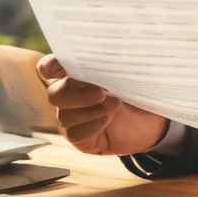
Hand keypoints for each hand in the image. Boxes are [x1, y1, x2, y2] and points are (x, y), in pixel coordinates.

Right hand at [37, 54, 168, 155]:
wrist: (150, 121)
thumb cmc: (135, 91)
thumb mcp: (126, 75)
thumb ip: (111, 66)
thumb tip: (109, 57)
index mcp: (73, 75)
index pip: (48, 68)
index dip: (51, 64)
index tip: (68, 65)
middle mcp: (67, 97)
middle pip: (53, 94)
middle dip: (76, 92)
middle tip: (102, 91)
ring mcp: (71, 119)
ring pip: (64, 115)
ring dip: (91, 109)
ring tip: (115, 104)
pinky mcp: (79, 138)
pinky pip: (74, 134)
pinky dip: (92, 125)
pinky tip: (109, 119)